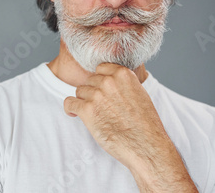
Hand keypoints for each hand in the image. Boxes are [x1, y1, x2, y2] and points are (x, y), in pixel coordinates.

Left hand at [64, 63, 196, 191]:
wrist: (145, 145)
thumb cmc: (144, 124)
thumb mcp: (140, 93)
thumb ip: (123, 84)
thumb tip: (110, 81)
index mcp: (123, 74)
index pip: (101, 68)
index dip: (101, 81)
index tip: (103, 91)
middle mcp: (108, 81)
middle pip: (90, 81)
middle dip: (93, 93)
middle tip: (102, 108)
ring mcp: (97, 95)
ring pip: (79, 92)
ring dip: (84, 102)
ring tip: (94, 115)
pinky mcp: (87, 110)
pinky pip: (69, 103)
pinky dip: (70, 109)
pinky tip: (75, 115)